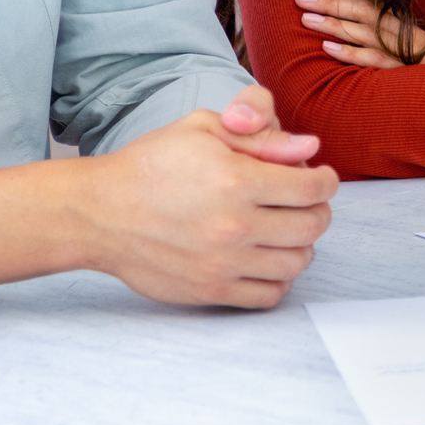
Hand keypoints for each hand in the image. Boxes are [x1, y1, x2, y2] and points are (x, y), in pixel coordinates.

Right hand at [81, 93, 339, 308]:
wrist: (99, 212)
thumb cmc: (151, 164)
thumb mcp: (204, 129)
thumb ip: (262, 137)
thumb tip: (311, 146)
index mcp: (237, 179)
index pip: (313, 187)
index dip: (325, 179)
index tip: (318, 176)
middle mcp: (234, 225)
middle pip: (313, 226)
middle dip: (318, 209)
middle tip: (306, 202)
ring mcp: (222, 263)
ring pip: (297, 262)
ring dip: (302, 244)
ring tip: (286, 229)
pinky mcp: (209, 291)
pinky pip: (269, 295)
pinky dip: (279, 278)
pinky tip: (267, 258)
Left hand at [297, 0, 424, 66]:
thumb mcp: (412, 49)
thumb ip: (388, 38)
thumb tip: (358, 31)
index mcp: (403, 22)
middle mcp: (403, 30)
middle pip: (363, 10)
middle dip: (331, 1)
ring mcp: (405, 49)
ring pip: (365, 31)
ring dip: (334, 24)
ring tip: (306, 19)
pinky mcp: (406, 70)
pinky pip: (375, 60)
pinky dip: (352, 53)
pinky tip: (329, 49)